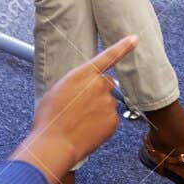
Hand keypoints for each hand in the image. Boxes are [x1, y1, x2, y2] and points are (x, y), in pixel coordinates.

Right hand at [12, 36, 136, 181]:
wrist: (53, 144)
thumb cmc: (49, 119)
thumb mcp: (56, 92)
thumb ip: (75, 84)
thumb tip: (83, 89)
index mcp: (83, 74)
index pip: (107, 57)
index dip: (123, 47)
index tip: (135, 39)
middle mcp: (99, 85)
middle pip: (107, 84)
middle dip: (98, 92)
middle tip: (81, 107)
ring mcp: (108, 102)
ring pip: (107, 103)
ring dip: (98, 110)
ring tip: (78, 122)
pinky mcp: (114, 120)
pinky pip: (110, 119)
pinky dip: (101, 124)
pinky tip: (86, 130)